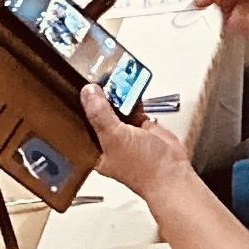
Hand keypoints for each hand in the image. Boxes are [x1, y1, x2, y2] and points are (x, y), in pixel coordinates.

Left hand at [83, 83, 192, 199]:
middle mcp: (106, 140)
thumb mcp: (115, 138)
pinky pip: (132, 106)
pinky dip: (132, 96)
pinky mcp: (140, 125)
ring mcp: (124, 132)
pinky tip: (129, 85)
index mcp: (92, 150)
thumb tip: (88, 93)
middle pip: (96, 113)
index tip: (77, 87)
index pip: (79, 124)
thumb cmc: (143, 168)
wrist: (172, 171)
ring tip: (111, 77)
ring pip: (114, 108)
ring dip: (115, 94)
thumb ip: (100, 115)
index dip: (77, 106)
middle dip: (97, 97)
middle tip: (95, 78)